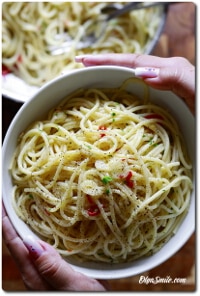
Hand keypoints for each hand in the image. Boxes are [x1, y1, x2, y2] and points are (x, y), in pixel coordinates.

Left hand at [2, 204, 107, 290]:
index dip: (6, 224)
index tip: (2, 204)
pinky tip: (40, 232)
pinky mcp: (52, 272)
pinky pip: (38, 251)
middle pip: (17, 245)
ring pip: (27, 247)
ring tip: (19, 212)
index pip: (16, 245)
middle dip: (10, 223)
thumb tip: (30, 243)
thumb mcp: (73, 286)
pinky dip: (35, 237)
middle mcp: (35, 274)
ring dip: (21, 228)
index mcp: (35, 276)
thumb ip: (52, 268)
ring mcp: (43, 273)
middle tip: (8, 202)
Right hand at [75, 53, 194, 113]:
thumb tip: (142, 72)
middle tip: (79, 64)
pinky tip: (115, 89)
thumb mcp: (194, 87)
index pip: (131, 61)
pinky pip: (138, 87)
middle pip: (127, 64)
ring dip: (109, 73)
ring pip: (131, 75)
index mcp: (167, 69)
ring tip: (90, 73)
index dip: (107, 60)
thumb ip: (173, 76)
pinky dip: (122, 86)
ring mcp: (162, 85)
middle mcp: (162, 74)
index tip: (83, 60)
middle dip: (103, 62)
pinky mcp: (164, 96)